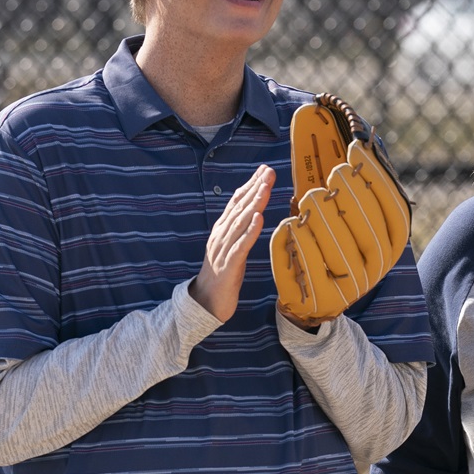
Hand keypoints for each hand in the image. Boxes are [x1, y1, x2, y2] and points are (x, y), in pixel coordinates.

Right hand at [190, 167, 274, 323]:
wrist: (205, 302)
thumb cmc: (222, 274)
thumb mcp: (231, 248)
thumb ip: (239, 230)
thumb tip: (253, 212)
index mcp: (222, 230)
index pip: (237, 203)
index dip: (250, 185)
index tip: (264, 170)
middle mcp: (221, 236)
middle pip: (239, 208)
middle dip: (255, 188)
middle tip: (268, 171)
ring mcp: (224, 250)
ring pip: (240, 223)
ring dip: (254, 204)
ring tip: (265, 188)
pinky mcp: (229, 266)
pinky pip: (241, 246)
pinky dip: (250, 231)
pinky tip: (259, 218)